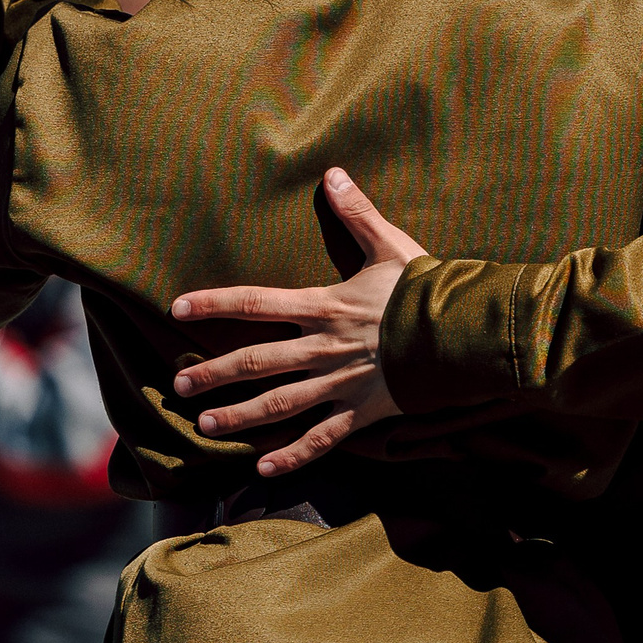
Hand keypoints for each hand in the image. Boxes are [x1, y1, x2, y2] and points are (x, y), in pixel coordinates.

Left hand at [171, 169, 423, 476]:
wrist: (465, 333)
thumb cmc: (427, 289)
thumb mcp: (390, 245)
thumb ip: (357, 213)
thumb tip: (332, 173)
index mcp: (324, 306)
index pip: (255, 302)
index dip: (213, 303)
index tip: (177, 308)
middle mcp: (323, 347)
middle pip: (256, 361)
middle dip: (214, 375)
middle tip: (180, 387)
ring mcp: (340, 383)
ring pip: (279, 404)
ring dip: (240, 416)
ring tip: (205, 426)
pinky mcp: (362, 411)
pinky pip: (321, 438)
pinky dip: (292, 457)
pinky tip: (263, 470)